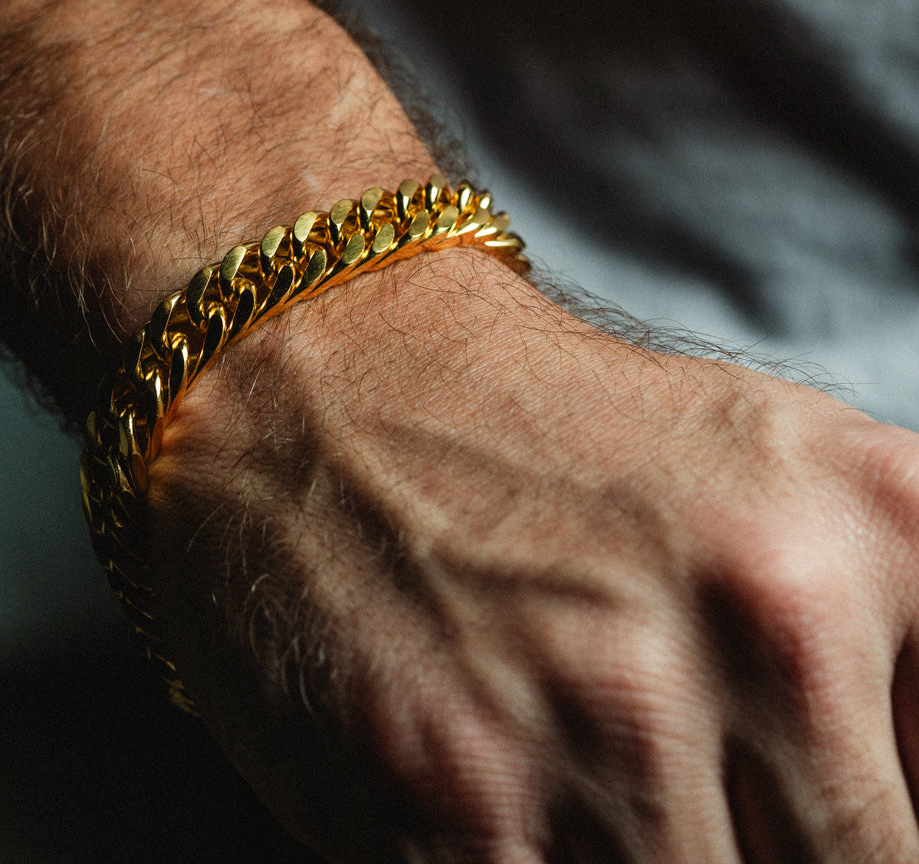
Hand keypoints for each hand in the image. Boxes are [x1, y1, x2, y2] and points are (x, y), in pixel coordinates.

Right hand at [150, 249, 918, 862]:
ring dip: (638, 853)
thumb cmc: (530, 431)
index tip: (791, 799)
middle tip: (658, 767)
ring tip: (570, 758)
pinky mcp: (465, 799)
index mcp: (879, 522)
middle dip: (756, 840)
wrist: (327, 374)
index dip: (875, 818)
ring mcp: (618, 712)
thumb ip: (879, 643)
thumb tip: (893, 800)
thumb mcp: (760, 475)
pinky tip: (504, 792)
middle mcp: (777, 614)